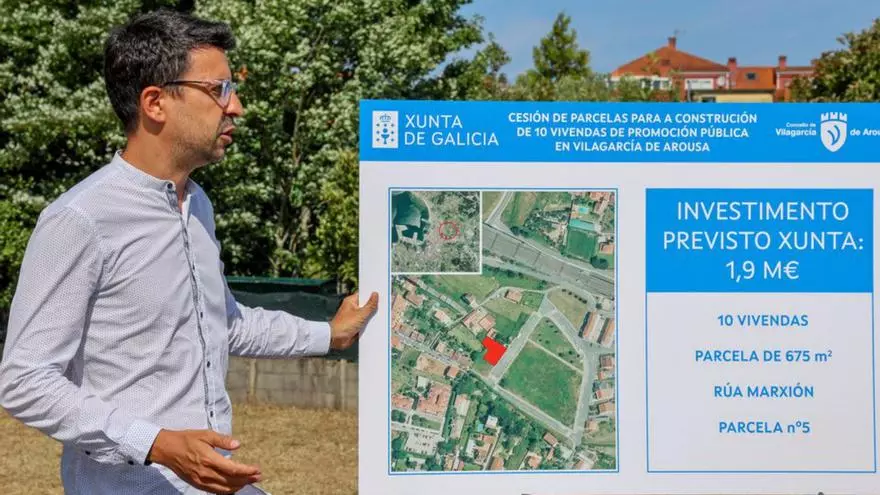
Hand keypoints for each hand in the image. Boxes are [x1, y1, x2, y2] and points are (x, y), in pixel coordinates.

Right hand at [147, 429, 261, 493]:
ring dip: (239, 486)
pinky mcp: (197, 484)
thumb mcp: (206, 434)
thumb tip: (238, 445)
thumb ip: (223, 440)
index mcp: (209, 459)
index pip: (233, 469)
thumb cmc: (187, 439)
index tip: (257, 469)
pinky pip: (215, 491)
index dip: (247, 471)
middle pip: (231, 481)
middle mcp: (205, 473)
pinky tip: (234, 486)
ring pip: (224, 489)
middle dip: (247, 480)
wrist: (167, 449)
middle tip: (258, 476)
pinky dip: (227, 490)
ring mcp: (201, 481)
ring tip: (249, 481)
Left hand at [330, 291, 378, 349]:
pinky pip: (365, 322)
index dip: (372, 294)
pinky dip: (370, 323)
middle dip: (374, 306)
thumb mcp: (360, 314)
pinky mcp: (356, 325)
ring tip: (382, 316)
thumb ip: (370, 305)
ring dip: (372, 316)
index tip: (381, 295)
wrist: (336, 339)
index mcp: (351, 301)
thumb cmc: (344, 324)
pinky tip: (377, 324)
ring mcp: (354, 316)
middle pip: (366, 304)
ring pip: (367, 314)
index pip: (364, 294)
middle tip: (383, 306)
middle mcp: (353, 307)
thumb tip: (375, 294)